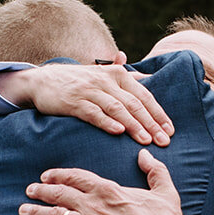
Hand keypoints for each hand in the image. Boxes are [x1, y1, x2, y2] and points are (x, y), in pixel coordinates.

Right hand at [0, 65, 172, 145]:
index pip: (144, 94)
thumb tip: (148, 77)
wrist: (43, 81)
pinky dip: (107, 122)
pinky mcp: (74, 102)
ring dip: (134, 125)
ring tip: (146, 141)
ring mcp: (90, 91)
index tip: (170, 130)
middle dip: (151, 123)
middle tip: (164, 141)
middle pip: (134, 103)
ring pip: (117, 109)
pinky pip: (93, 113)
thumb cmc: (78, 81)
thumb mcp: (102, 73)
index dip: (158, 113)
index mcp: (117, 74)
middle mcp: (106, 80)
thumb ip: (125, 75)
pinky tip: (119, 132)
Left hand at [21, 150, 212, 214]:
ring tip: (23, 210)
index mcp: (109, 189)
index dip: (58, 175)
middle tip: (29, 191)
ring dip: (36, 213)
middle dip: (41, 191)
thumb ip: (154, 170)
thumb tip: (144, 154)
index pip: (76, 177)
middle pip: (59, 194)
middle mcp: (95, 206)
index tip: (46, 176)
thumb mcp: (165, 191)